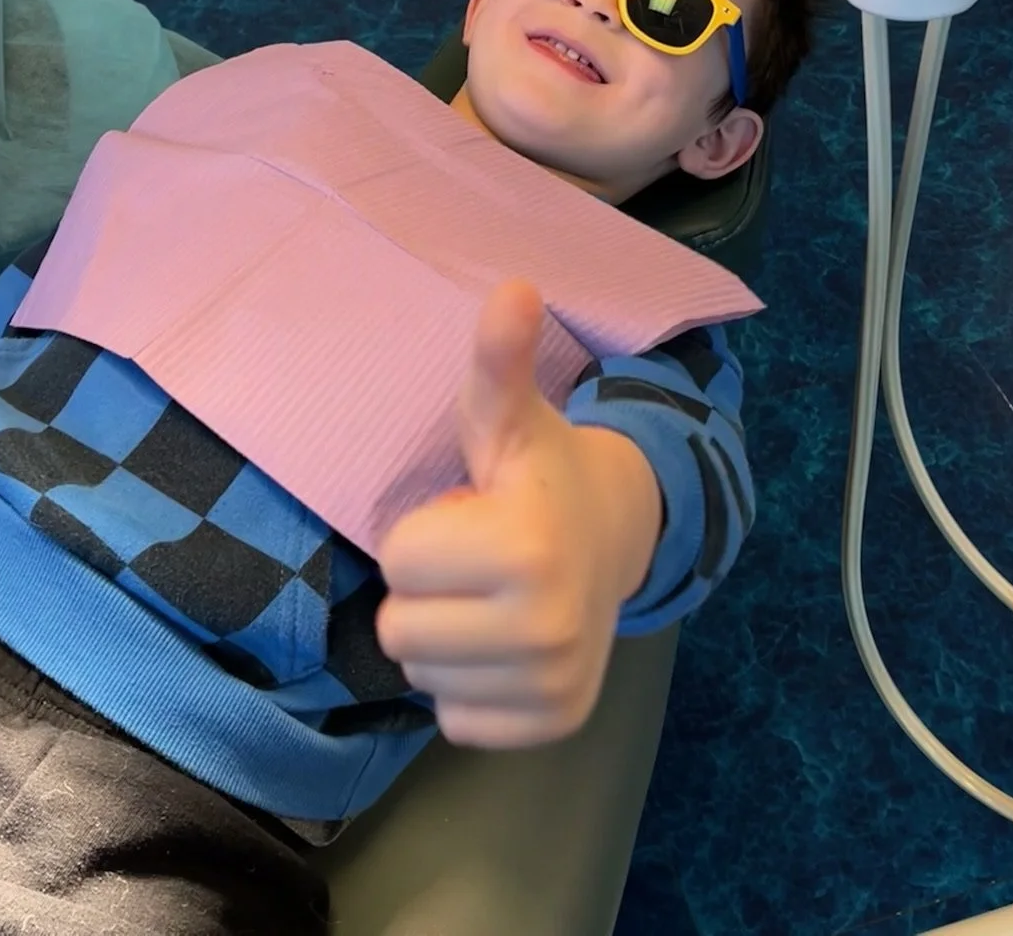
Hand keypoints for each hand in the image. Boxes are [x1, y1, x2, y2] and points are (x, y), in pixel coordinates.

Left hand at [376, 279, 662, 748]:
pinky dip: (469, 687)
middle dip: (425, 592)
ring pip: (423, 679)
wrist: (615, 536)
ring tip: (489, 598)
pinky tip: (504, 643)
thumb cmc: (539, 472)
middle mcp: (548, 628)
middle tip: (475, 561)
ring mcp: (555, 685)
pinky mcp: (553, 725)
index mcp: (527, 547)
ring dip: (444, 639)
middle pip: (399, 631)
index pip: (396, 560)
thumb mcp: (508, 417)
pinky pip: (455, 721)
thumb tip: (513, 287)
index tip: (467, 515)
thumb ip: (499, 360)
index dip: (421, 532)